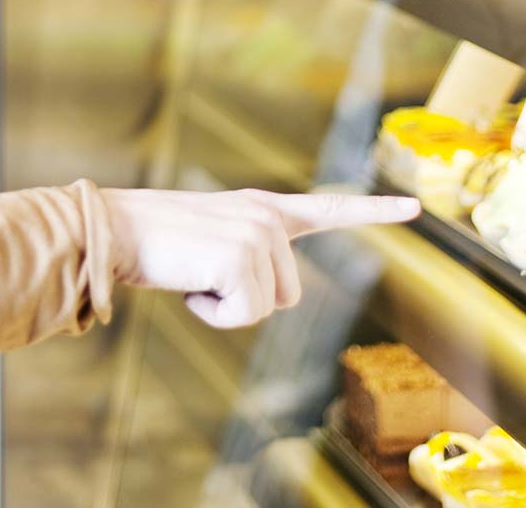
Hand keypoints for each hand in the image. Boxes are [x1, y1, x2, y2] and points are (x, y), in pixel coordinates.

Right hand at [101, 188, 417, 327]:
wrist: (111, 231)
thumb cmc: (151, 243)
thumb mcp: (207, 242)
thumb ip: (243, 255)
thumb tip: (258, 292)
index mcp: (261, 208)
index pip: (327, 210)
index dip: (372, 212)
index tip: (414, 208)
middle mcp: (266, 215)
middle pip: (287, 295)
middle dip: (244, 300)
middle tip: (201, 275)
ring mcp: (257, 233)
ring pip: (266, 308)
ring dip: (226, 307)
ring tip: (192, 275)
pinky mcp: (241, 256)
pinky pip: (243, 316)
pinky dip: (213, 315)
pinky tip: (189, 285)